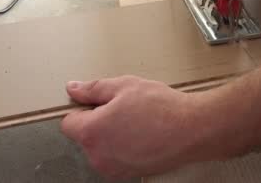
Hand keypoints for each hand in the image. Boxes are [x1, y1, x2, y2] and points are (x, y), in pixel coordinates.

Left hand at [60, 76, 204, 179]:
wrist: (191, 130)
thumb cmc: (161, 108)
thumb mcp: (124, 86)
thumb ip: (93, 89)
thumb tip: (74, 89)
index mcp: (91, 132)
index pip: (68, 122)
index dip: (83, 109)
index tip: (99, 103)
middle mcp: (98, 156)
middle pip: (85, 136)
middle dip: (99, 122)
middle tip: (125, 109)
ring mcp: (113, 169)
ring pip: (102, 148)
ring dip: (112, 136)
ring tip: (138, 122)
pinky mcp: (129, 175)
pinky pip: (117, 158)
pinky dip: (125, 148)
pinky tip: (144, 135)